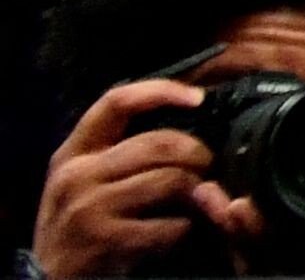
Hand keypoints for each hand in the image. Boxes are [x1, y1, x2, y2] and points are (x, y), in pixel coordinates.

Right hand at [34, 78, 221, 274]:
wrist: (48, 279)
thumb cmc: (77, 223)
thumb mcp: (82, 179)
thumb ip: (119, 150)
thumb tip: (183, 120)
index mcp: (72, 154)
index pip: (117, 102)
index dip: (162, 91)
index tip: (198, 97)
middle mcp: (77, 176)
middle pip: (159, 142)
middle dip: (197, 151)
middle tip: (207, 164)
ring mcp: (89, 209)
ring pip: (170, 179)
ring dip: (196, 189)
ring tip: (195, 197)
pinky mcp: (106, 241)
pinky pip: (169, 224)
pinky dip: (185, 227)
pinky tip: (178, 230)